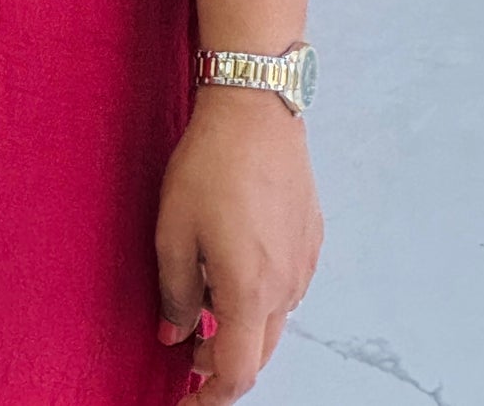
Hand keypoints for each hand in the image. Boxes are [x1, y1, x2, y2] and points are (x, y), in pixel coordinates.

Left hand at [154, 91, 322, 400]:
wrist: (256, 106)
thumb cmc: (210, 164)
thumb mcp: (173, 231)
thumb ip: (174, 294)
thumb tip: (174, 334)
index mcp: (249, 293)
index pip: (236, 374)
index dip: (208, 396)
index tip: (184, 397)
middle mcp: (285, 287)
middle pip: (258, 353)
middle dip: (221, 361)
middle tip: (185, 345)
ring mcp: (303, 262)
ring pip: (274, 320)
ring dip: (241, 325)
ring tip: (202, 297)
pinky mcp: (311, 237)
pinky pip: (286, 286)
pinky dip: (259, 294)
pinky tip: (232, 263)